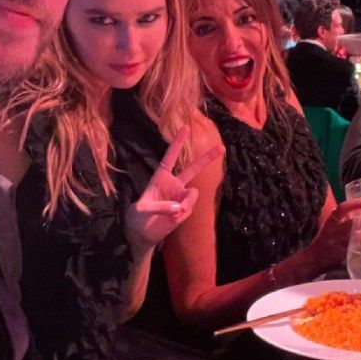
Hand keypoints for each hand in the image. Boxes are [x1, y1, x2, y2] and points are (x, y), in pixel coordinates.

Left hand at [124, 126, 223, 253]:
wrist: (142, 233)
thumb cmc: (138, 216)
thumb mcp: (142, 209)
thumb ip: (160, 207)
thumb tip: (179, 209)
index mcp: (161, 176)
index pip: (171, 156)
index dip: (178, 142)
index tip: (185, 126)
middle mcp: (174, 184)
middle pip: (194, 168)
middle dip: (208, 158)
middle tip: (222, 147)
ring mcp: (181, 196)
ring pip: (192, 194)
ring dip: (187, 202)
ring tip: (177, 212)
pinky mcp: (185, 210)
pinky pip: (189, 209)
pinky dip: (182, 214)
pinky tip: (172, 220)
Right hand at [306, 197, 360, 266]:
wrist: (312, 260)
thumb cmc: (325, 240)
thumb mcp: (331, 226)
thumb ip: (345, 219)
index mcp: (331, 221)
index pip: (341, 209)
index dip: (355, 204)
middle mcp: (333, 231)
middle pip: (352, 224)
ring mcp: (337, 244)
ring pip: (356, 239)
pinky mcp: (341, 256)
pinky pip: (356, 252)